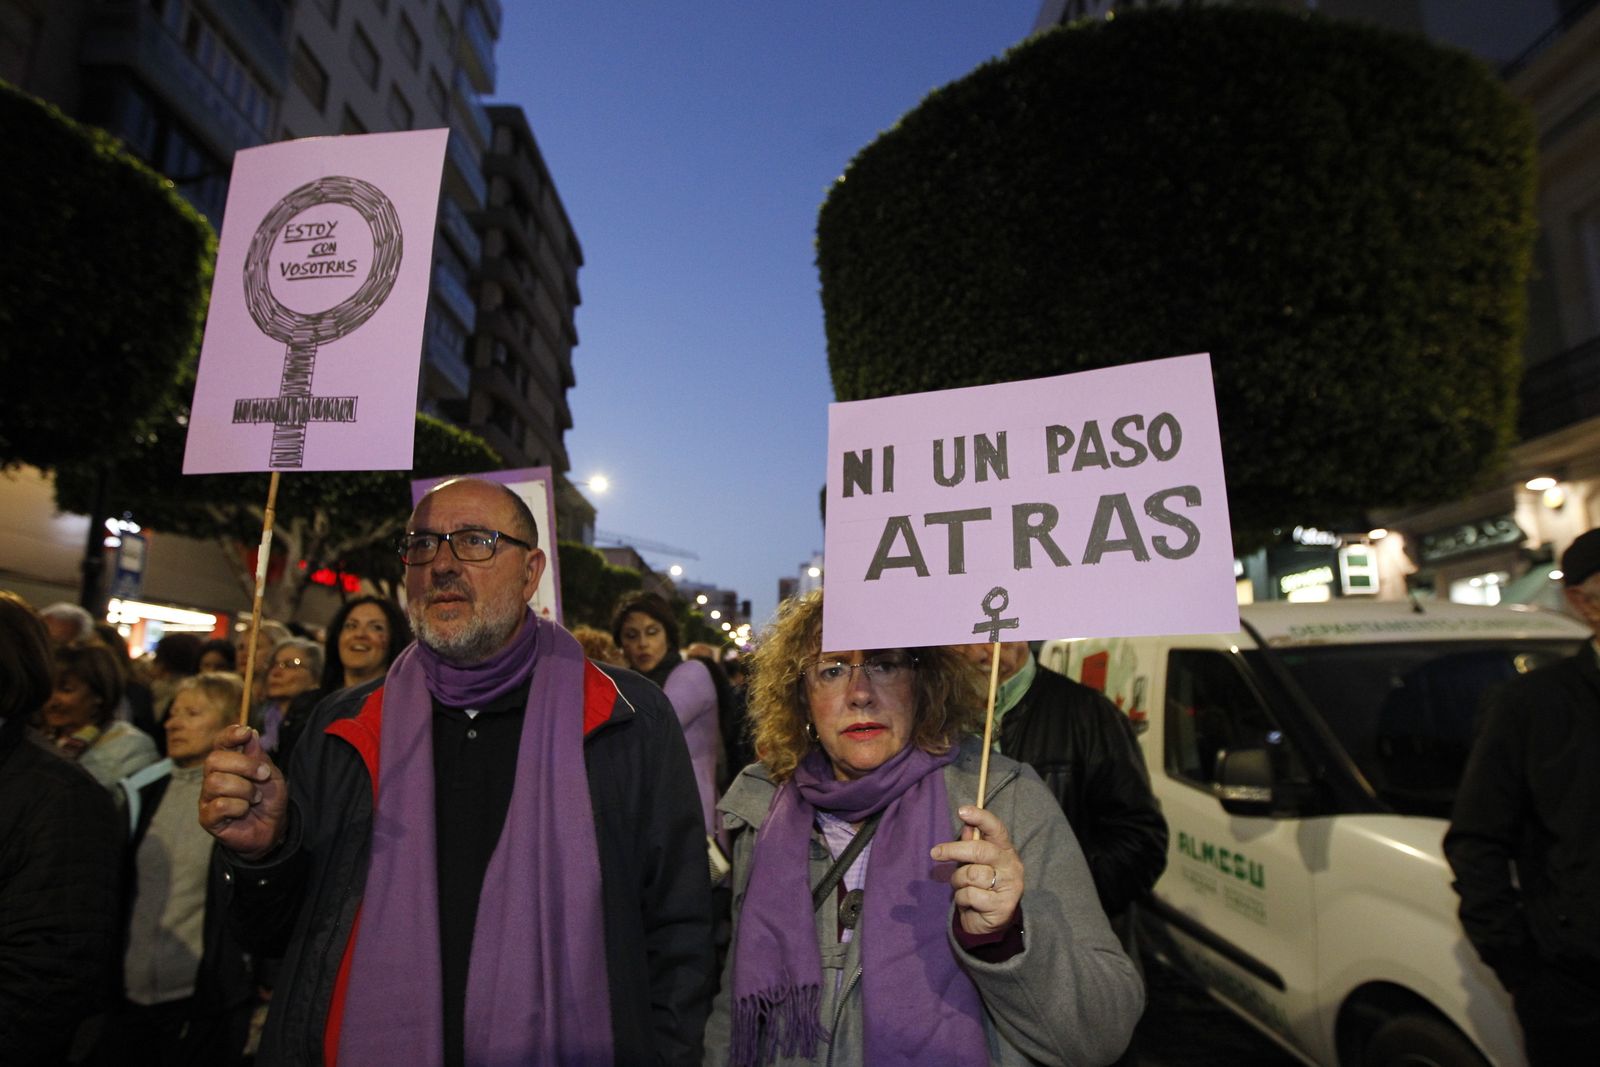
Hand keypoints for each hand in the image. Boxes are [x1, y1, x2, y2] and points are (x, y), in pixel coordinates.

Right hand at [200, 724, 286, 860]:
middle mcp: (213, 777)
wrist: (272, 828)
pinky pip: (220, 805)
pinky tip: (244, 811)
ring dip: (245, 789)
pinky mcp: (207, 817)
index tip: (245, 733)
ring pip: (216, 782)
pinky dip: (240, 807)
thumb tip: (249, 733)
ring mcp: (208, 797)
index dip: (229, 735)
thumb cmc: (269, 799)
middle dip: (244, 765)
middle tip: (263, 775)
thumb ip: (259, 756)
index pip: (220, 743)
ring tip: (255, 798)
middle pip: (214, 760)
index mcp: (228, 763)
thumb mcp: (271, 774)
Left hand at [931, 805, 1024, 935]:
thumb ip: (972, 845)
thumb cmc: (981, 886)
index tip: (962, 811)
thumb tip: (967, 826)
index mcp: (1005, 850)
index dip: (980, 817)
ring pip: (971, 874)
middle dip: (953, 850)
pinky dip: (962, 899)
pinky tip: (969, 903)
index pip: (996, 829)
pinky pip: (970, 895)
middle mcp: (1012, 865)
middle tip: (935, 853)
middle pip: (979, 850)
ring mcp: (1009, 886)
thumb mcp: (976, 864)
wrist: (992, 922)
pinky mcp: (1002, 906)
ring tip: (961, 887)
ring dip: (958, 881)